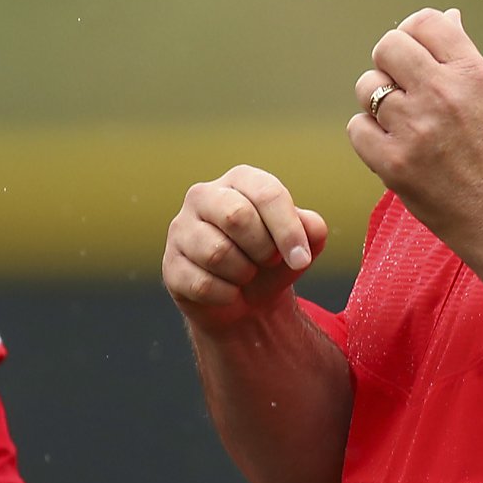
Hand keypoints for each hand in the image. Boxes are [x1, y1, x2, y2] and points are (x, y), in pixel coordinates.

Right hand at [162, 166, 328, 330]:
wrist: (245, 302)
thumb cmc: (271, 261)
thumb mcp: (301, 244)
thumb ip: (311, 229)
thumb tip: (309, 227)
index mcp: (239, 181)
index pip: (266, 193)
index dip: (288, 230)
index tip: (301, 259)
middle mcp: (203, 196)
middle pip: (236, 217)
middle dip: (263, 249)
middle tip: (268, 261)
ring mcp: (180, 230)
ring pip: (217, 253)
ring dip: (243, 273)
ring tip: (246, 274)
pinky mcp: (170, 265)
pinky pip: (202, 284)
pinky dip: (226, 295)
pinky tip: (229, 291)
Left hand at [349, 8, 482, 262]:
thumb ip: (463, 59)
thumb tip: (444, 18)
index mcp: (472, 73)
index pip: (424, 21)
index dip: (414, 33)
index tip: (416, 53)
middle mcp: (441, 94)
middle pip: (387, 46)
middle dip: (389, 62)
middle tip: (402, 85)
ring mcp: (414, 130)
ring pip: (366, 87)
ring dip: (376, 100)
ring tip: (399, 119)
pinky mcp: (393, 165)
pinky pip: (356, 128)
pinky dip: (367, 134)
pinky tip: (389, 144)